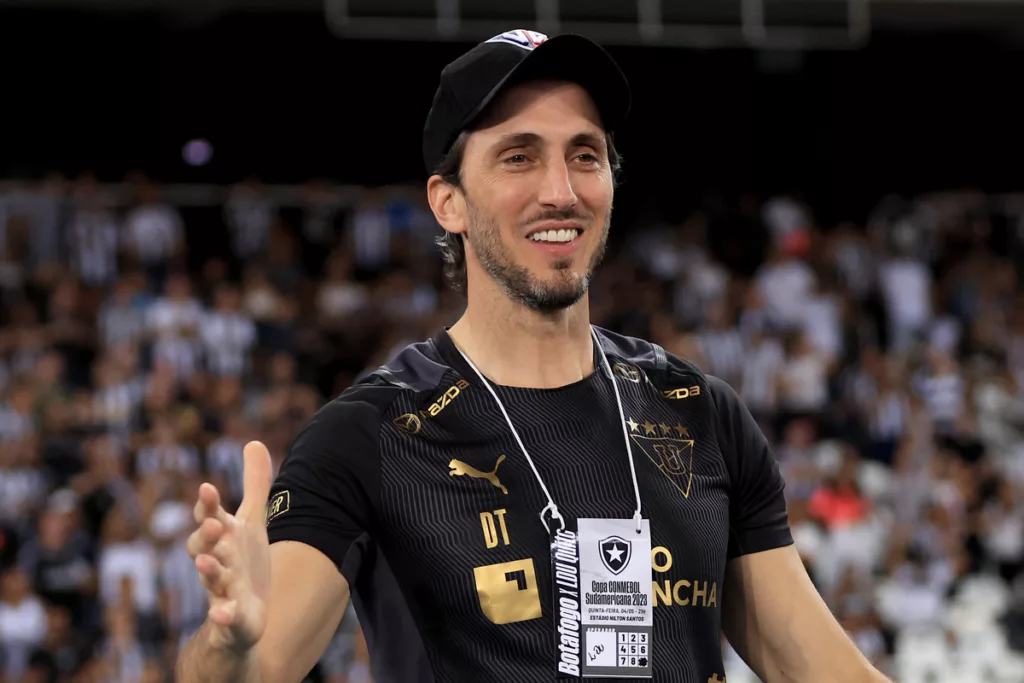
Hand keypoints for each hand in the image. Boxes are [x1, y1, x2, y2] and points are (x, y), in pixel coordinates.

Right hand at [187, 441, 272, 652]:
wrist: (241, 617)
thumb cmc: (243, 563)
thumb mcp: (252, 522)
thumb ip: (254, 485)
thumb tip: (254, 441)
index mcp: (222, 539)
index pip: (210, 518)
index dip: (208, 505)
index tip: (208, 488)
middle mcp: (217, 562)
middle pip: (204, 547)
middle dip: (206, 535)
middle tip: (213, 524)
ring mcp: (221, 591)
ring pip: (211, 580)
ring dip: (208, 572)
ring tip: (206, 562)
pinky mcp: (231, 619)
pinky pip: (225, 618)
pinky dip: (223, 616)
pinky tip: (223, 613)